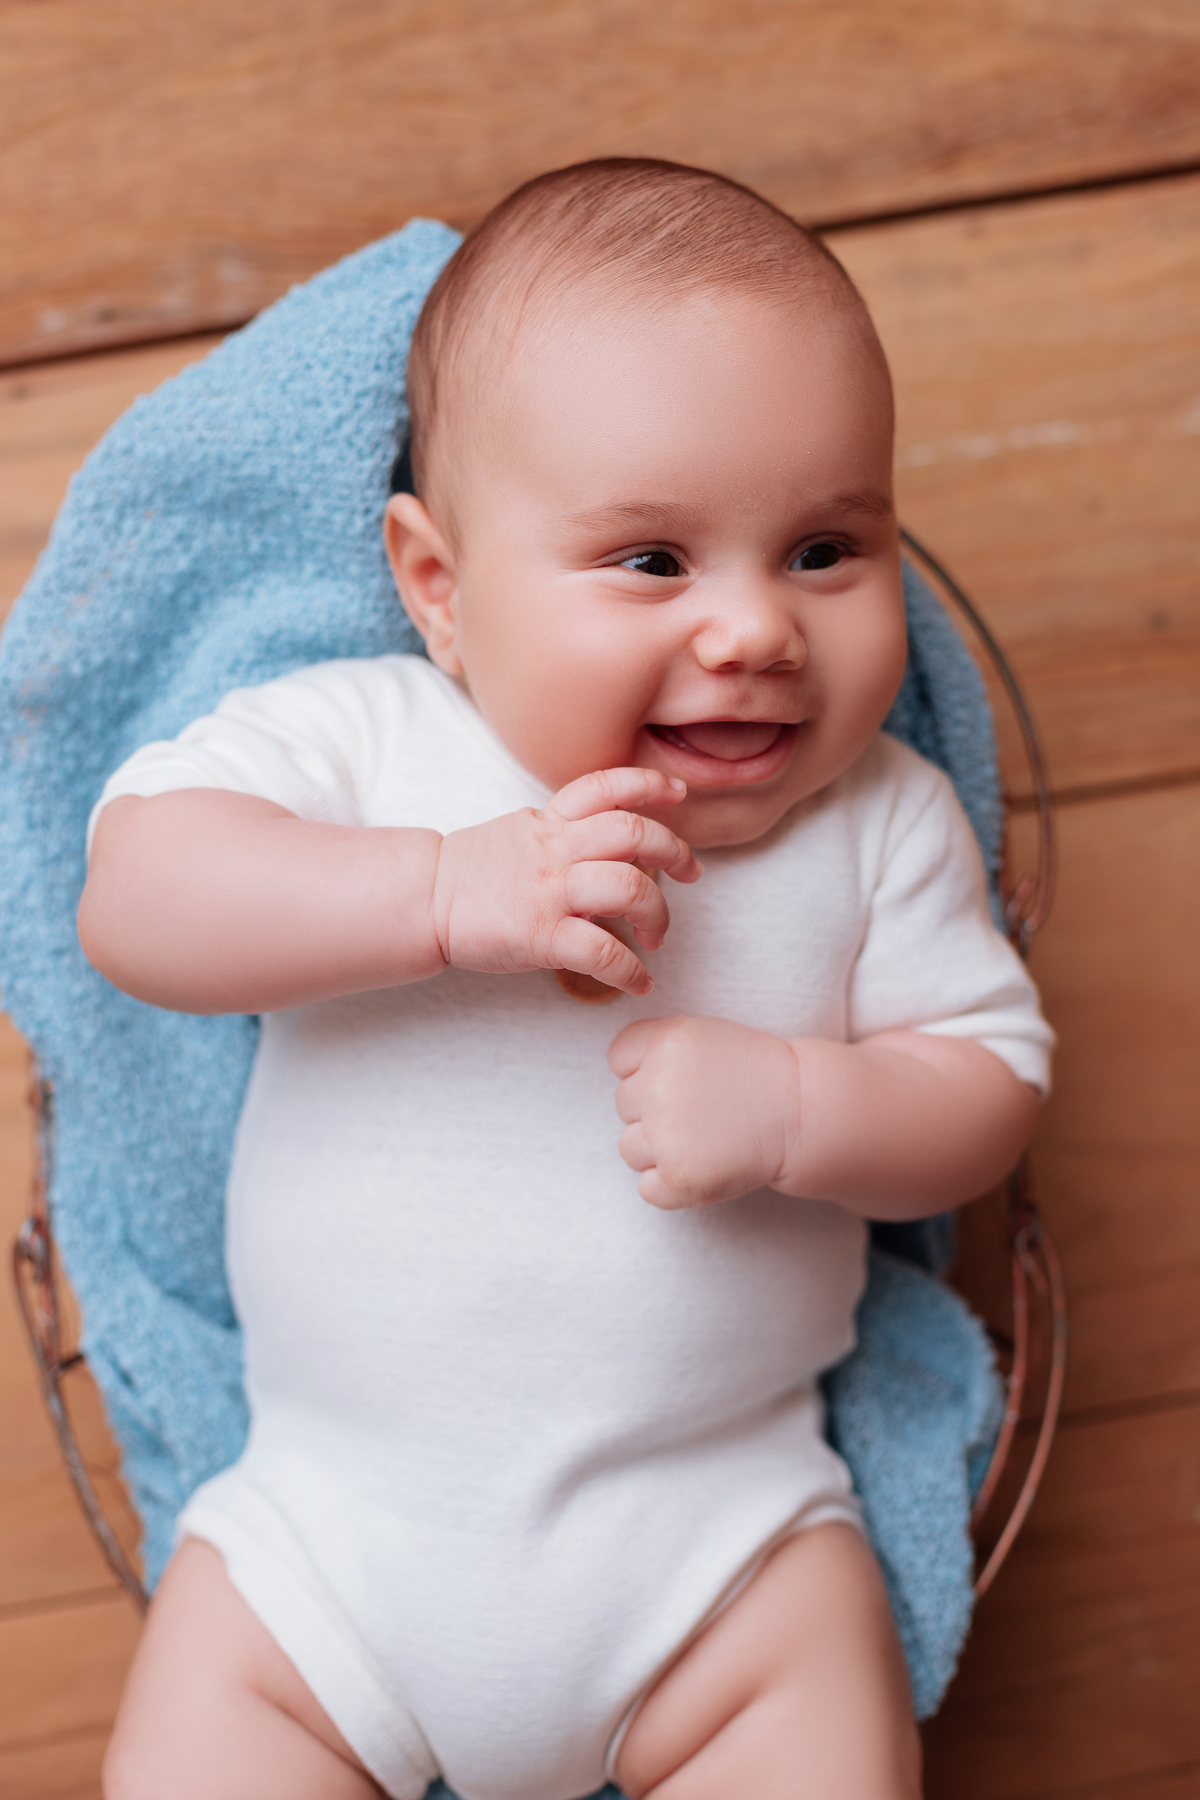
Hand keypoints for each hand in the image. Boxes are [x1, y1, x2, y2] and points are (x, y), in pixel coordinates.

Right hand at [432, 768, 700, 996]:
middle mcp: (556, 849)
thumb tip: (611, 848)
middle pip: (634, 832)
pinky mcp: (541, 934)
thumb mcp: (521, 833)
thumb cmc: (474, 873)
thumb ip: (563, 832)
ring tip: (656, 936)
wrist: (424, 900)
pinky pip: (603, 951)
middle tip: (690, 874)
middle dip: (675, 851)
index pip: (605, 786)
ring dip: (658, 913)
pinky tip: (639, 981)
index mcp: (550, 822)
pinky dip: (631, 971)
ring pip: (629, 886)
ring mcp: (550, 891)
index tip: (677, 792)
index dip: (648, 784)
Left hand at [608, 1014, 801, 1207]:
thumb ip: (654, 1048)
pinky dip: (670, 1185)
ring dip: (659, 1150)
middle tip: (702, 1109)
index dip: (645, 1069)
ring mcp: (666, 1134)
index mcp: (664, 1041)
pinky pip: (647, 1188)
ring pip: (629, 1148)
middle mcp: (658, 1085)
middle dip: (655, 1110)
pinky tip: (703, 1163)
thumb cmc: (749, 1073)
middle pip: (624, 1105)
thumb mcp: (701, 1034)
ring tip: (704, 1137)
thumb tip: (618, 1080)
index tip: (683, 1075)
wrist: (800, 1112)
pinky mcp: (679, 1177)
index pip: (619, 1059)